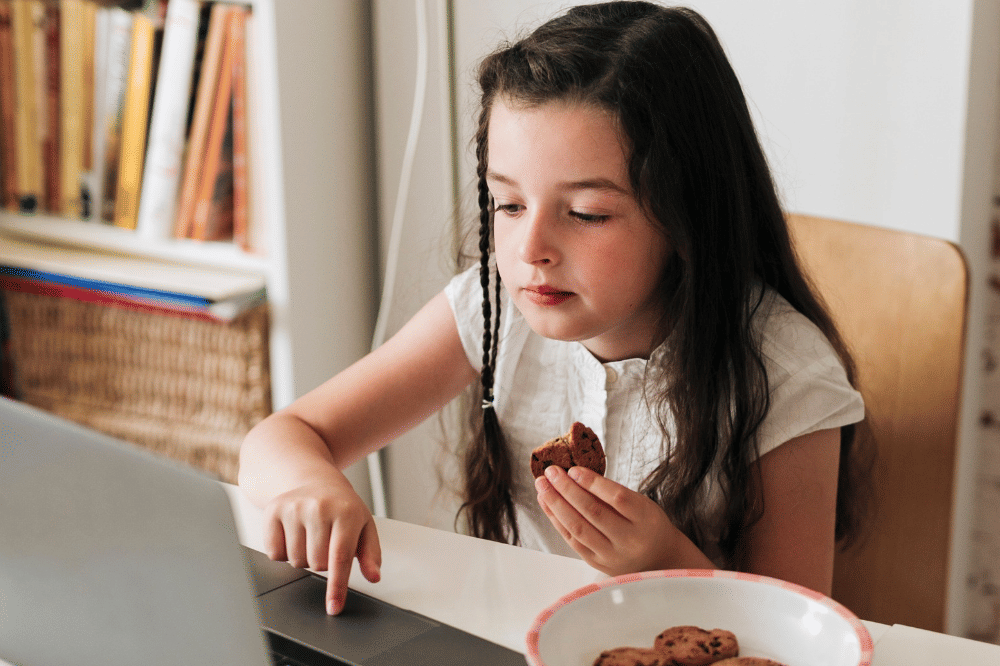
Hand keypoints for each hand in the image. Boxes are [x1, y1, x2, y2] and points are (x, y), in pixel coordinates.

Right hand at [262, 474, 380, 614]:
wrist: (314, 480)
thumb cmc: (342, 506)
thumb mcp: (364, 525)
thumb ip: (371, 553)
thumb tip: (374, 576)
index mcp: (346, 512)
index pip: (340, 557)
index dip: (337, 586)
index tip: (334, 607)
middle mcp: (319, 508)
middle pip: (316, 564)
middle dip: (322, 562)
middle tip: (326, 541)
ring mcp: (294, 508)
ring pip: (296, 561)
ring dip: (304, 557)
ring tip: (311, 535)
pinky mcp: (273, 510)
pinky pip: (274, 553)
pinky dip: (284, 552)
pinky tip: (294, 534)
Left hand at [535, 465, 706, 574]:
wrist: (659, 559)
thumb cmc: (646, 524)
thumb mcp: (641, 504)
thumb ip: (613, 493)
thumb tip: (576, 474)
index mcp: (645, 519)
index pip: (617, 498)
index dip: (593, 483)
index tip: (573, 469)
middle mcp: (629, 540)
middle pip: (593, 512)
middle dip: (567, 489)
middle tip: (551, 472)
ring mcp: (612, 555)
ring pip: (579, 528)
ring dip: (556, 504)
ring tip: (542, 486)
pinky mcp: (597, 563)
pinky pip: (573, 540)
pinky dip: (557, 520)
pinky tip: (547, 504)